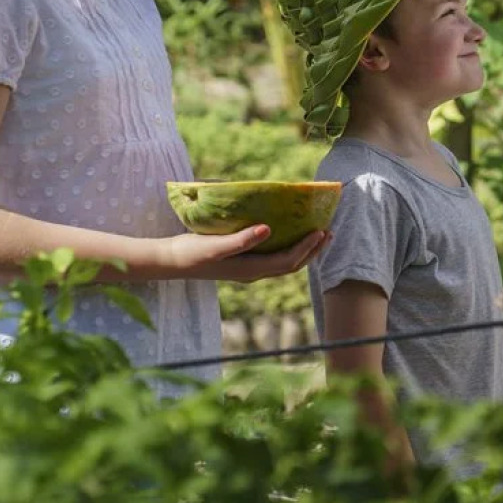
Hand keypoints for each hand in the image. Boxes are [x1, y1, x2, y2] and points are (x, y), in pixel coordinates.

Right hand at [164, 227, 330, 281]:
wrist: (173, 260)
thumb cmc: (193, 252)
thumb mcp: (215, 246)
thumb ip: (241, 240)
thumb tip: (268, 229)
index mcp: (251, 270)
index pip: (289, 261)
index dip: (307, 248)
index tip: (321, 231)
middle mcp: (255, 272)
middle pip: (293, 265)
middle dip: (313, 250)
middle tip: (329, 231)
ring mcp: (250, 268)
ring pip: (285, 262)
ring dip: (304, 250)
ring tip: (318, 233)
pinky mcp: (244, 262)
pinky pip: (275, 257)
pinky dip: (289, 246)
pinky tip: (290, 233)